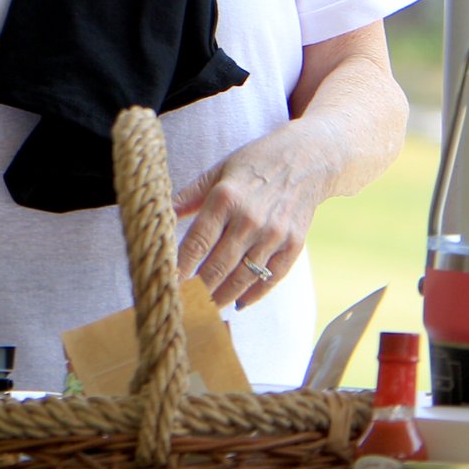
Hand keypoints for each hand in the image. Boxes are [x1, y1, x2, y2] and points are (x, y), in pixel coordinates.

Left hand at [172, 130, 331, 309]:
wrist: (307, 160)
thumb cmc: (255, 163)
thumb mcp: (218, 171)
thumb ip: (189, 195)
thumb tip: (162, 213)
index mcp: (225, 198)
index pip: (197, 241)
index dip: (181, 266)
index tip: (168, 283)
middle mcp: (250, 219)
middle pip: (219, 265)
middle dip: (199, 288)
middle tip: (184, 304)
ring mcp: (274, 234)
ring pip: (244, 276)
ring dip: (223, 296)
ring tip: (206, 309)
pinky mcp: (294, 244)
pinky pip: (272, 277)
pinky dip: (255, 294)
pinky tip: (238, 302)